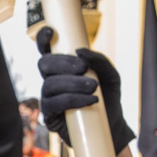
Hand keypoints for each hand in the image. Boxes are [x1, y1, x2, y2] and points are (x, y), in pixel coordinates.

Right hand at [36, 28, 135, 153]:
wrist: (113, 124)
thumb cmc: (108, 96)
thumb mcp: (111, 75)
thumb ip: (99, 60)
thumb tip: (80, 51)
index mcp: (62, 68)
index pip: (46, 51)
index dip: (44, 40)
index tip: (51, 31)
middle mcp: (51, 81)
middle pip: (44, 65)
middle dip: (63, 64)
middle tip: (84, 68)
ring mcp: (49, 99)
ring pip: (50, 85)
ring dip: (72, 84)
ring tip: (94, 87)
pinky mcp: (51, 117)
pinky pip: (54, 105)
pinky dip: (73, 100)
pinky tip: (90, 100)